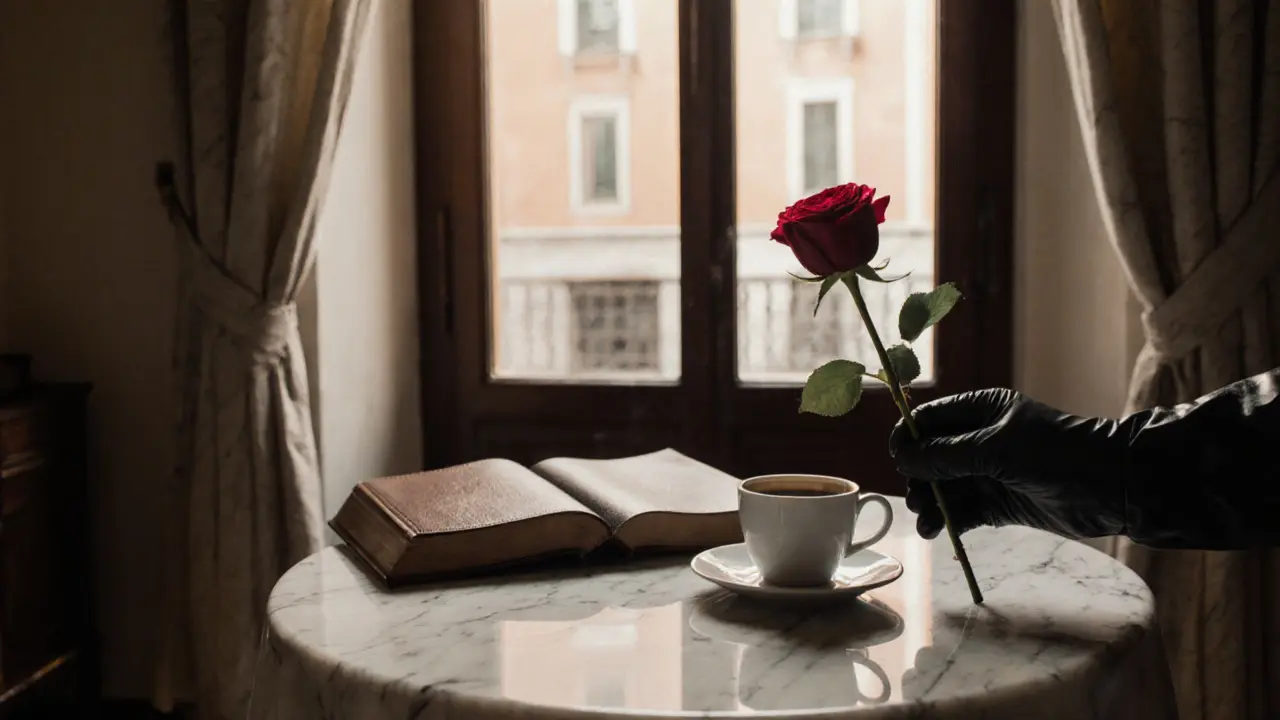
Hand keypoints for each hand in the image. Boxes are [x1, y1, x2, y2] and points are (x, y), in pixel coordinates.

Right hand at [888, 389, 1129, 540]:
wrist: (1111, 488)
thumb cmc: (1056, 454)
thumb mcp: (996, 449)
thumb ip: (946, 455)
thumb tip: (902, 458)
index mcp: (980, 410)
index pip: (929, 419)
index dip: (909, 438)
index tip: (897, 462)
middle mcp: (979, 439)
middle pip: (931, 456)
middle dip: (919, 477)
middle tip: (916, 497)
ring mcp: (988, 473)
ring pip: (943, 487)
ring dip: (929, 503)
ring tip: (926, 521)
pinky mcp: (998, 503)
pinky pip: (961, 511)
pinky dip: (946, 521)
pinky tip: (935, 531)